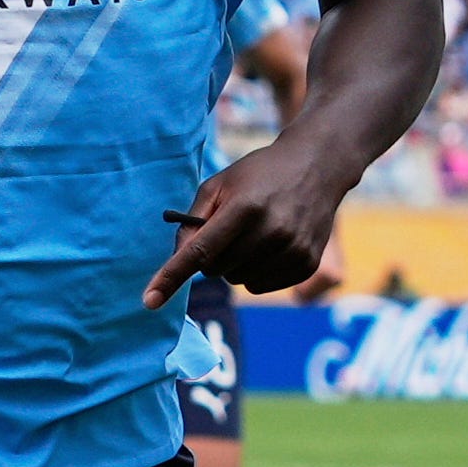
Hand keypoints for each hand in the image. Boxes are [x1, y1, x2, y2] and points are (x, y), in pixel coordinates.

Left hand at [143, 140, 346, 308]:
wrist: (317, 166)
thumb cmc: (259, 174)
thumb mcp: (220, 184)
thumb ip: (193, 220)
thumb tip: (177, 259)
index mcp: (245, 207)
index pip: (200, 252)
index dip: (172, 277)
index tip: (149, 300)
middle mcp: (272, 231)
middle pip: (217, 270)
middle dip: (212, 256)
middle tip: (228, 230)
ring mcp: (292, 250)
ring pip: (238, 282)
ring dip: (235, 266)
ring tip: (252, 235)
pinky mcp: (307, 264)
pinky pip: (261, 287)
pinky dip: (256, 273)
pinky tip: (270, 246)